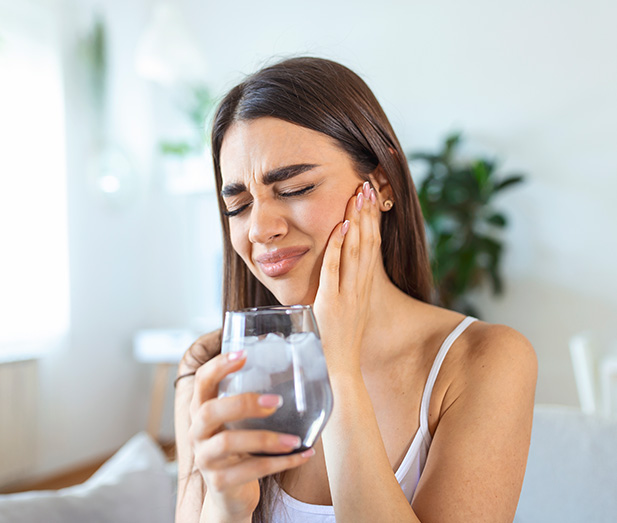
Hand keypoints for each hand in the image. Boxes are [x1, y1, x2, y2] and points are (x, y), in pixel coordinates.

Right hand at [187, 350, 315, 518]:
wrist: (231, 495)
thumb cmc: (241, 448)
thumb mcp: (239, 423)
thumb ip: (252, 400)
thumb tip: (297, 370)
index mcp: (202, 410)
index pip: (202, 382)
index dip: (218, 366)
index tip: (244, 354)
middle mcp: (197, 432)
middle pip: (209, 411)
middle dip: (243, 403)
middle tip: (276, 401)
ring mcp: (205, 459)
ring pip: (227, 443)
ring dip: (265, 438)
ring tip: (294, 439)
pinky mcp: (220, 482)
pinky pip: (250, 470)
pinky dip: (280, 463)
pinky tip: (303, 455)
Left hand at [313, 181, 380, 374]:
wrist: (340, 373)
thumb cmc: (337, 345)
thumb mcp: (345, 313)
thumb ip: (339, 293)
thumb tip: (331, 277)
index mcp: (364, 290)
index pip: (371, 249)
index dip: (372, 223)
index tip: (371, 199)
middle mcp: (360, 289)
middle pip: (368, 244)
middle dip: (367, 214)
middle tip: (368, 185)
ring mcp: (348, 296)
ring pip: (356, 252)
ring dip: (356, 222)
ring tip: (358, 195)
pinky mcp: (332, 304)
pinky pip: (335, 270)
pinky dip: (338, 248)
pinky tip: (339, 227)